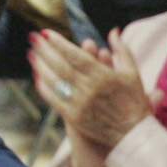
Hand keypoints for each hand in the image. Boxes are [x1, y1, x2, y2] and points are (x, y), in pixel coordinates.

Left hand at [32, 27, 154, 152]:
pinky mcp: (74, 118)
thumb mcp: (132, 73)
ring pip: (55, 82)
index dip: (59, 43)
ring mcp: (80, 104)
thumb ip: (121, 50)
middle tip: (33, 38)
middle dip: (45, 50)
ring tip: (32, 55)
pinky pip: (54, 100)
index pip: (75, 55)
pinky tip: (38, 77)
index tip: (46, 33)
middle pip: (61, 66)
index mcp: (103, 76)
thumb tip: (113, 31)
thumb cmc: (134, 102)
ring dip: (41, 67)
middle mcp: (90, 89)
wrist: (133, 134)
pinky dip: (44, 88)